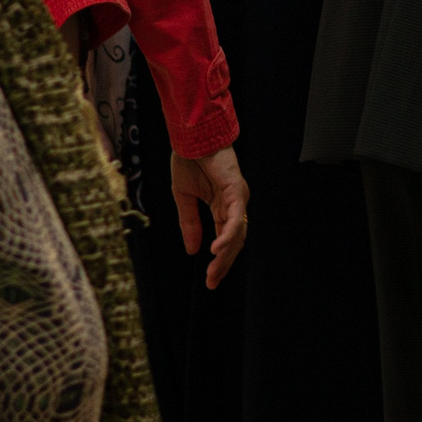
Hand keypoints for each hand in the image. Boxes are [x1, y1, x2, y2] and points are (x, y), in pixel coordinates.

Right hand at [172, 146, 250, 289]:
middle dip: (223, 264)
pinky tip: (215, 249)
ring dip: (225, 254)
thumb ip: (189, 224)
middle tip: (212, 283)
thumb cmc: (189, 161)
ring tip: (213, 272)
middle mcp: (233, 204)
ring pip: (236, 232)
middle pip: (234, 241)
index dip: (219, 260)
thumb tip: (192, 251)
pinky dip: (227, 234)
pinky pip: (233, 216)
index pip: (224, 239)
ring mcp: (237, 197)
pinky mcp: (236, 189)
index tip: (210, 281)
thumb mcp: (184, 198)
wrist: (190, 137)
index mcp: (221, 206)